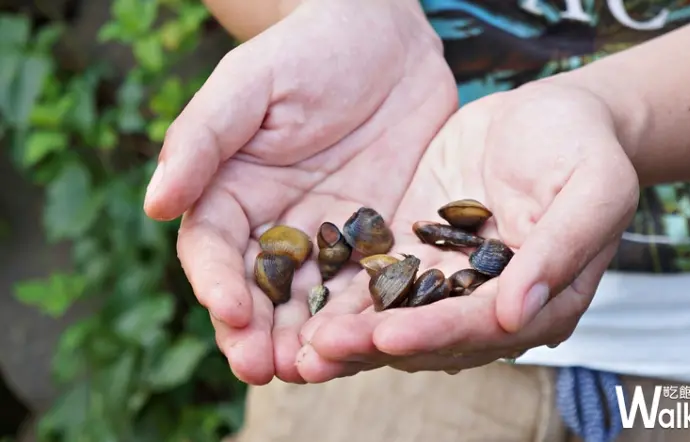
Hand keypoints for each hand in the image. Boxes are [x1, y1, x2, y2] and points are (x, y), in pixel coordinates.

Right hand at [142, 0, 457, 384]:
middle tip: (264, 370)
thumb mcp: (248, 84)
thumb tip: (155, 205)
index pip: (215, 251)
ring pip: (314, 301)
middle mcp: (276, 227)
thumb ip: (203, 140)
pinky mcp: (379, 239)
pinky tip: (373, 341)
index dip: (217, 285)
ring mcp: (330, 238)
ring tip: (314, 371)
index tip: (230, 313)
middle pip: (260, 294)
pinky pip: (373, 285)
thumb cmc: (308, 49)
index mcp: (232, 194)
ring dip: (311, 341)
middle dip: (258, 334)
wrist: (386, 41)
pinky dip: (370, 317)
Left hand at [295, 81, 639, 380]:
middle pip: (430, 335)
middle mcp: (490, 303)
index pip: (482, 326)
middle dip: (374, 345)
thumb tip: (516, 312)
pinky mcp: (418, 249)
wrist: (551, 114)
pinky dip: (344, 295)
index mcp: (540, 301)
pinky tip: (302, 305)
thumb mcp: (594, 187)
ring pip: (397, 316)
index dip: (435, 333)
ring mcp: (450, 278)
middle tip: (319, 352)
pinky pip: (378, 277)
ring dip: (350, 335)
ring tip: (298, 349)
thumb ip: (561, 247)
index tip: (386, 336)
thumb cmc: (584, 147)